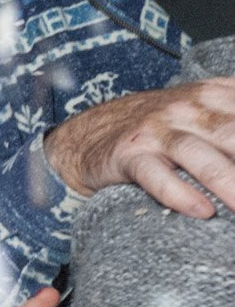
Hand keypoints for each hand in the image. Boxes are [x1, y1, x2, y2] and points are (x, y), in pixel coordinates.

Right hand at [43, 77, 234, 217]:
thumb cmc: (162, 130)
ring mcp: (157, 131)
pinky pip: (155, 175)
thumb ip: (231, 117)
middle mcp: (187, 108)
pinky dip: (179, 193)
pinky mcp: (129, 154)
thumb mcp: (205, 110)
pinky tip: (202, 211)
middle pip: (233, 134)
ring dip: (229, 183)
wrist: (88, 136)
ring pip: (199, 155)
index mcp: (214, 95)